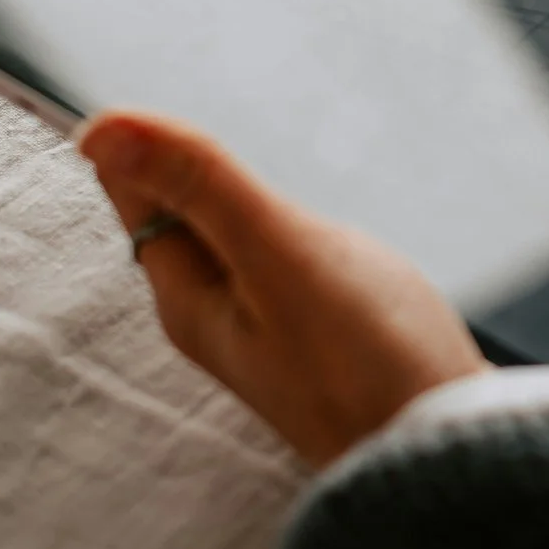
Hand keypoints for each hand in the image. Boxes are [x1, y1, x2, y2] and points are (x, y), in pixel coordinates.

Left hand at [75, 110, 485, 467]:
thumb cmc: (367, 359)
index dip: (139, 140)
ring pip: (228, 246)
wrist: (447, 452)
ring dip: (229, 200)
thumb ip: (200, 185)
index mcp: (190, 297)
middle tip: (181, 114)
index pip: (135, 195)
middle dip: (179, 167)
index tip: (146, 96)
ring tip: (229, 159)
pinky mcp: (316, 343)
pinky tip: (302, 233)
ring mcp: (268, 333)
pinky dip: (276, 234)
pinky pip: (273, 271)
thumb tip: (101, 127)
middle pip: (178, 221)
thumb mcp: (279, 254)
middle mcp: (217, 320)